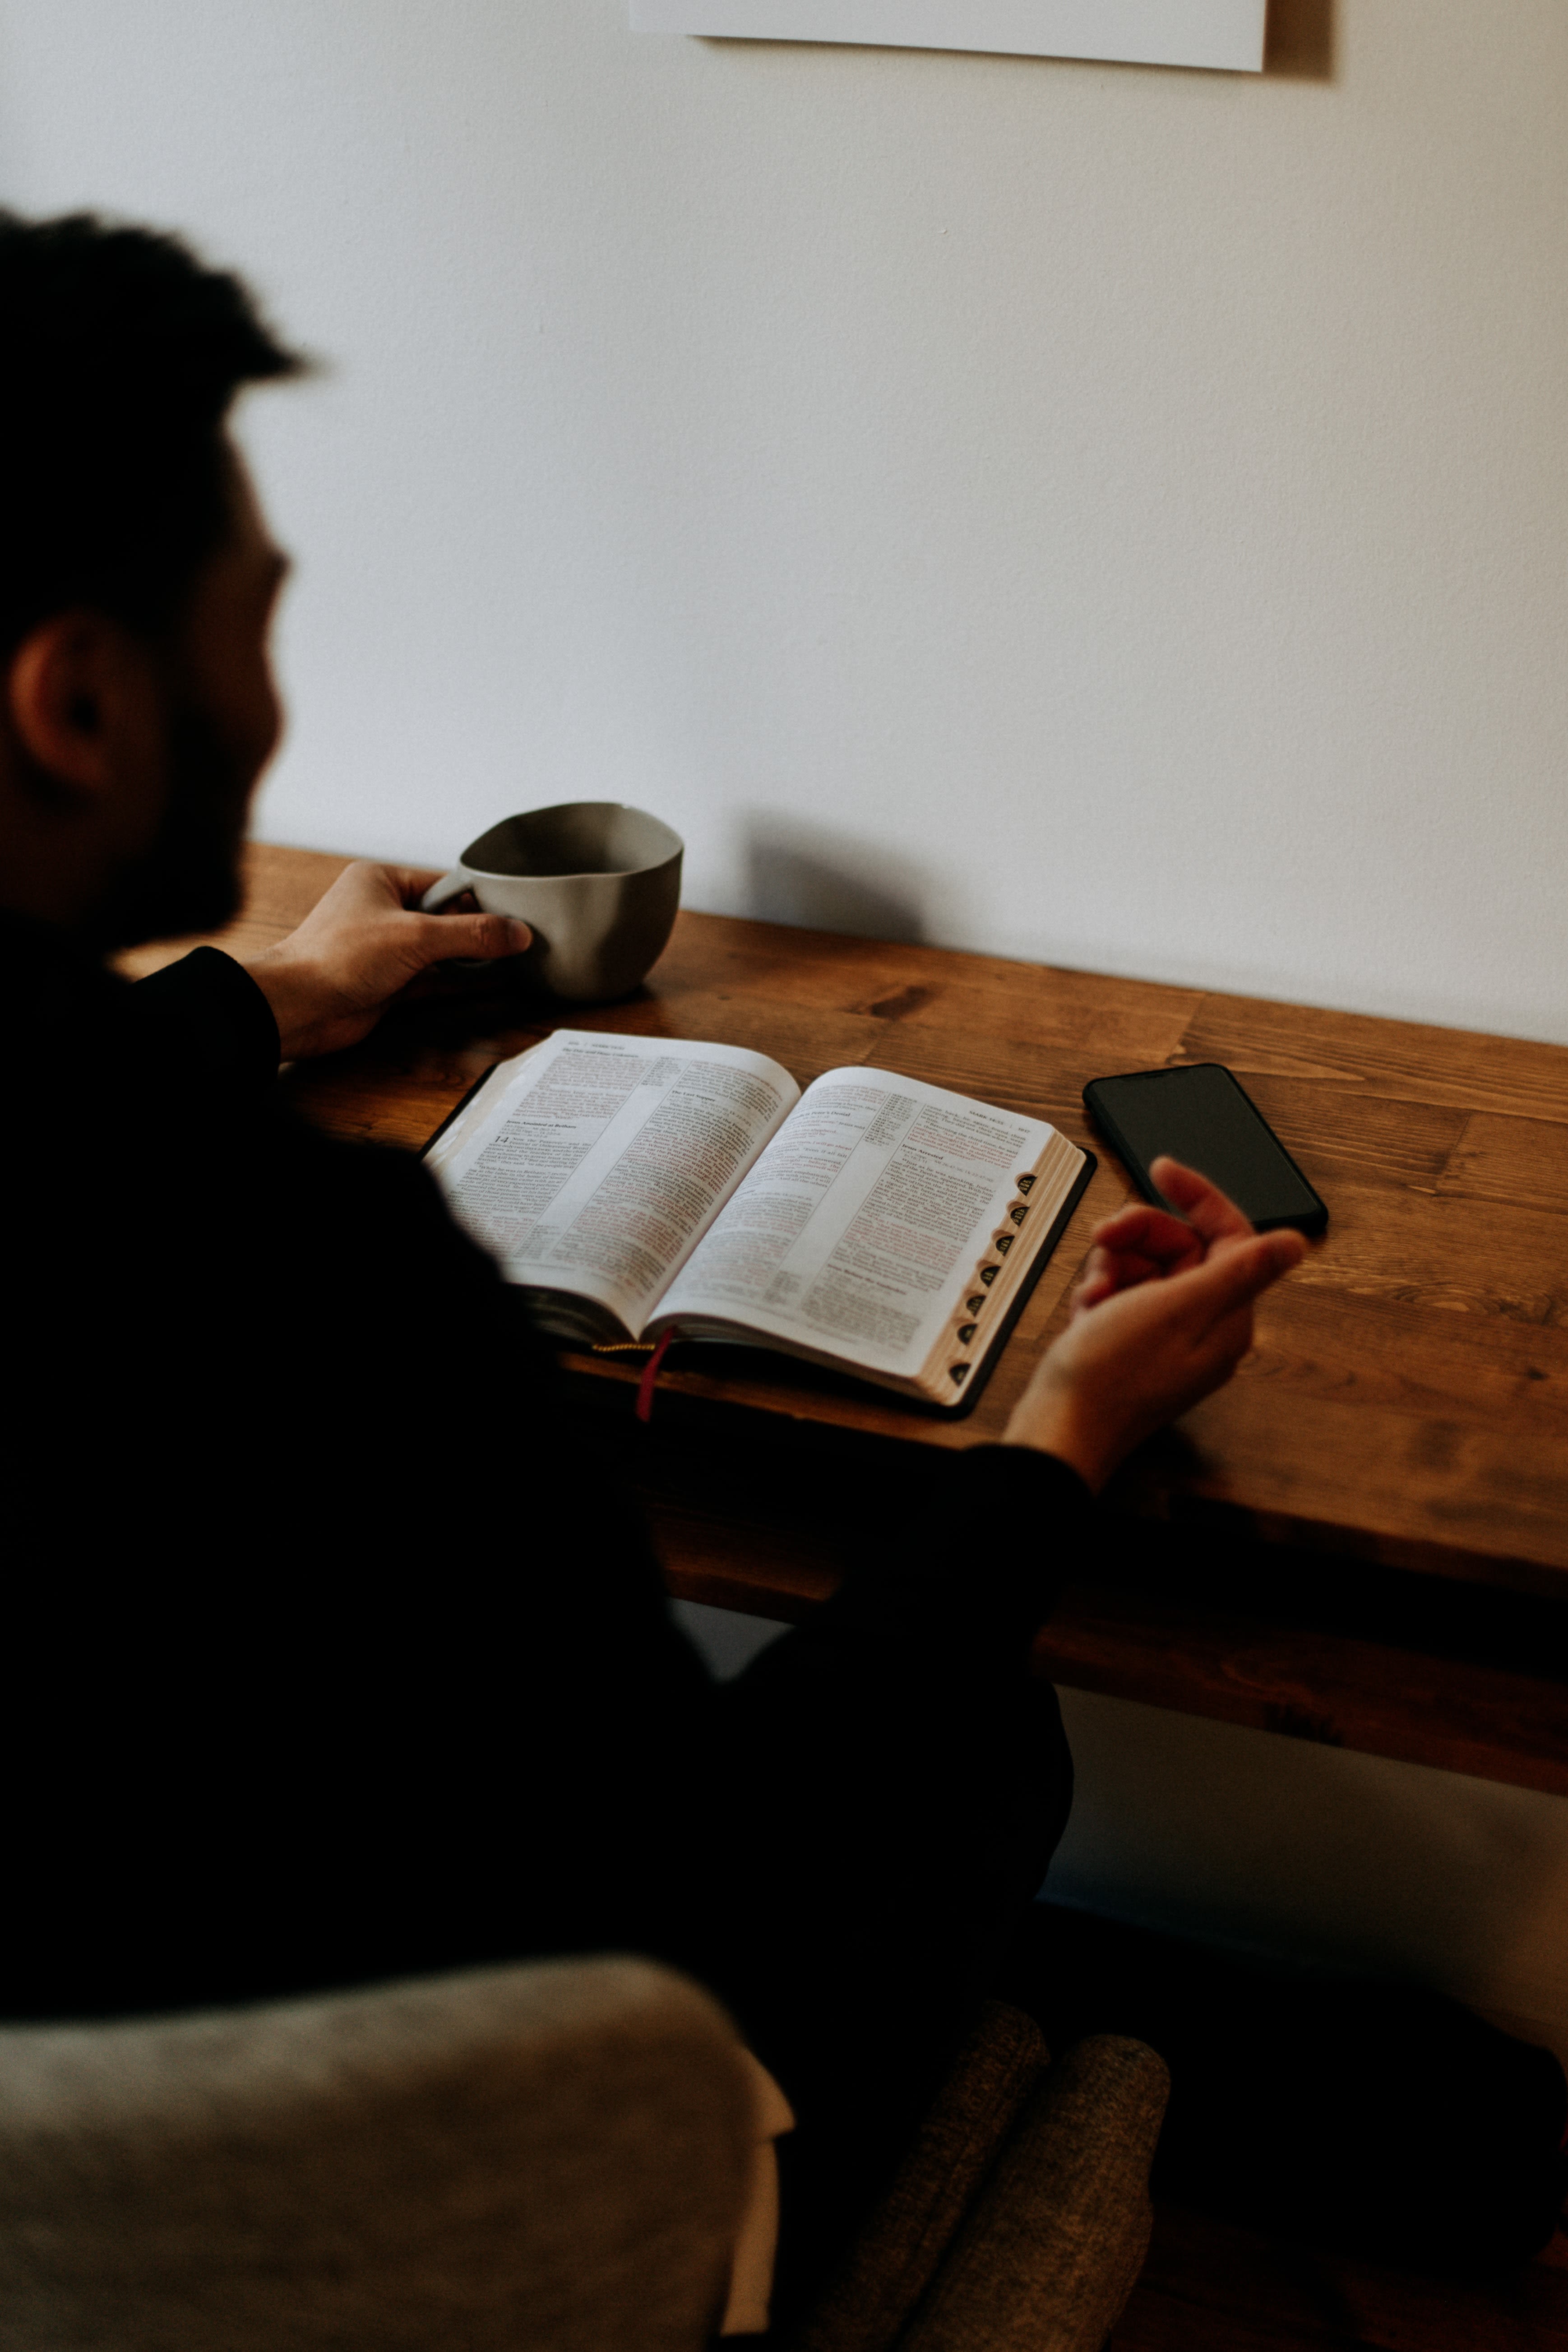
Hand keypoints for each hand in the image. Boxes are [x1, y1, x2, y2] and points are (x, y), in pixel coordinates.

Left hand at [240, 861, 530, 1058]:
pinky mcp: (387, 982)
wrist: (298, 1006)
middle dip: (477, 932)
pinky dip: (457, 981)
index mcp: (380, 880)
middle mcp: (381, 911)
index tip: (514, 915)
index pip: (444, 884)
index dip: (479, 900)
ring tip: (512, 962)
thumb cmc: (335, 958)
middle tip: (518, 942)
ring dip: (469, 959)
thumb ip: (470, 935)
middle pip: (445, 918)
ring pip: (439, 950)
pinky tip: (488, 982)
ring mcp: (384, 949)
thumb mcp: (415, 937)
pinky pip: (432, 978)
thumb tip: (517, 932)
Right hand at [1002, 1157, 1306, 1491]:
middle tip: (1104, 1239)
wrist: (1061, 1427)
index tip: (1160, 1170)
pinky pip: (1121, 1292)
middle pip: (1178, 1246)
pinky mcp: (1130, 1341)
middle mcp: (1202, 1325)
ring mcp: (1165, 1335)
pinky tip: (1086, 1310)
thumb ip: (1240, 1270)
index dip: (1196, 1197)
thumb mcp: (1178, 1308)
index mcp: (1226, 1316)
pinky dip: (1099, 1292)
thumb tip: (1297, 1243)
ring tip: (1094, 1290)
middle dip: (1136, 1236)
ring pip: (1144, 1265)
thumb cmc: (1114, 1376)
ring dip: (1112, 1265)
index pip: (1228, 1235)